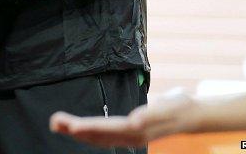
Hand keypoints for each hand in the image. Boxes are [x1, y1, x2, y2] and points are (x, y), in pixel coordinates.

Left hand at [50, 91, 196, 146]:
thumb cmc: (178, 107)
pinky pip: (104, 135)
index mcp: (138, 130)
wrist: (189, 114)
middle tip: (55, 123)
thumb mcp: (169, 107)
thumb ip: (150, 115)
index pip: (107, 130)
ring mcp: (129, 137)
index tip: (71, 126)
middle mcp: (131, 137)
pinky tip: (74, 129)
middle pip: (98, 135)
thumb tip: (134, 122)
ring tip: (57, 124)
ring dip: (77, 131)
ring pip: (98, 137)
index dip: (88, 128)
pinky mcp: (128, 133)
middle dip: (75, 130)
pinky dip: (88, 132)